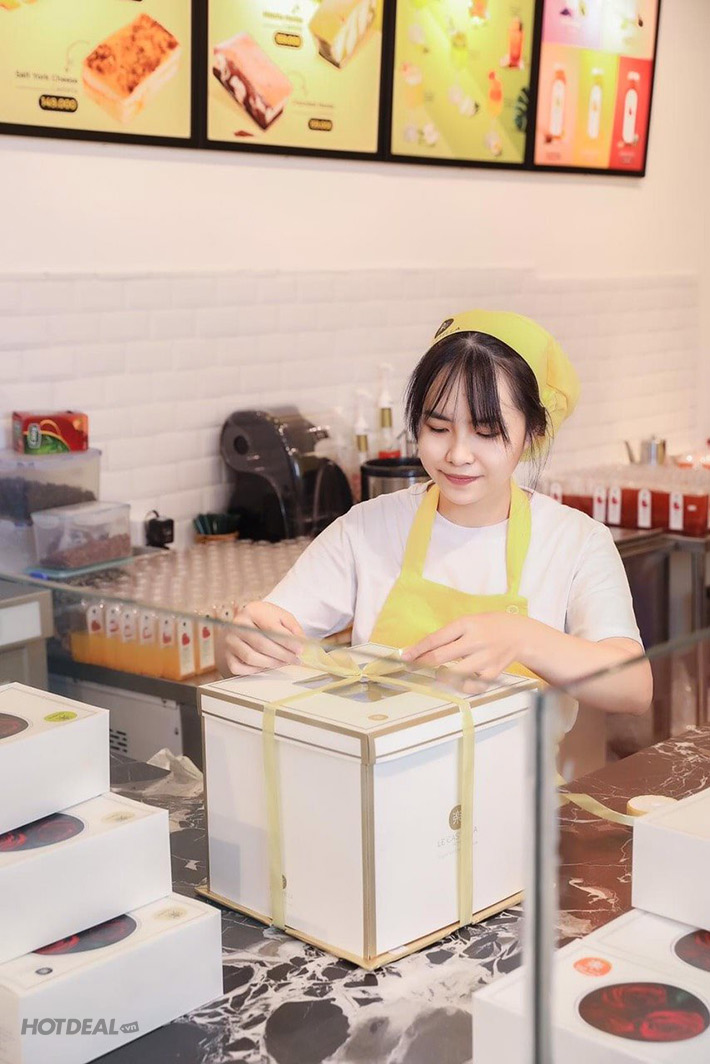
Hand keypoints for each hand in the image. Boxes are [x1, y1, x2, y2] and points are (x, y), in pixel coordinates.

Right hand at [216, 601, 304, 676]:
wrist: (249, 622)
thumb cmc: (267, 619)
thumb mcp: (282, 617)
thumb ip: (293, 628)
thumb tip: (300, 644)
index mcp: (252, 610)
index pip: (270, 628)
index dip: (287, 641)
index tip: (300, 649)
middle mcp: (237, 625)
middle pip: (261, 644)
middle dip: (282, 655)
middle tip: (295, 660)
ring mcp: (230, 640)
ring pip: (251, 657)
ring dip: (271, 664)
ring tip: (284, 663)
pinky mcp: (227, 655)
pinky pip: (239, 668)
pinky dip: (255, 670)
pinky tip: (267, 666)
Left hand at [401, 613, 524, 689]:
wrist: (519, 635)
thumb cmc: (489, 626)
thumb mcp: (469, 622)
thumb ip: (449, 635)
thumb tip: (423, 651)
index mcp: (467, 624)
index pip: (436, 639)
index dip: (418, 649)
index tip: (405, 656)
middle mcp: (476, 641)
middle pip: (441, 657)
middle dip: (422, 664)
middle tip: (412, 668)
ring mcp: (485, 658)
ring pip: (454, 674)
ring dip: (440, 676)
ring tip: (436, 675)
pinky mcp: (492, 673)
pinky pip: (470, 684)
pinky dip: (461, 685)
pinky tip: (459, 680)